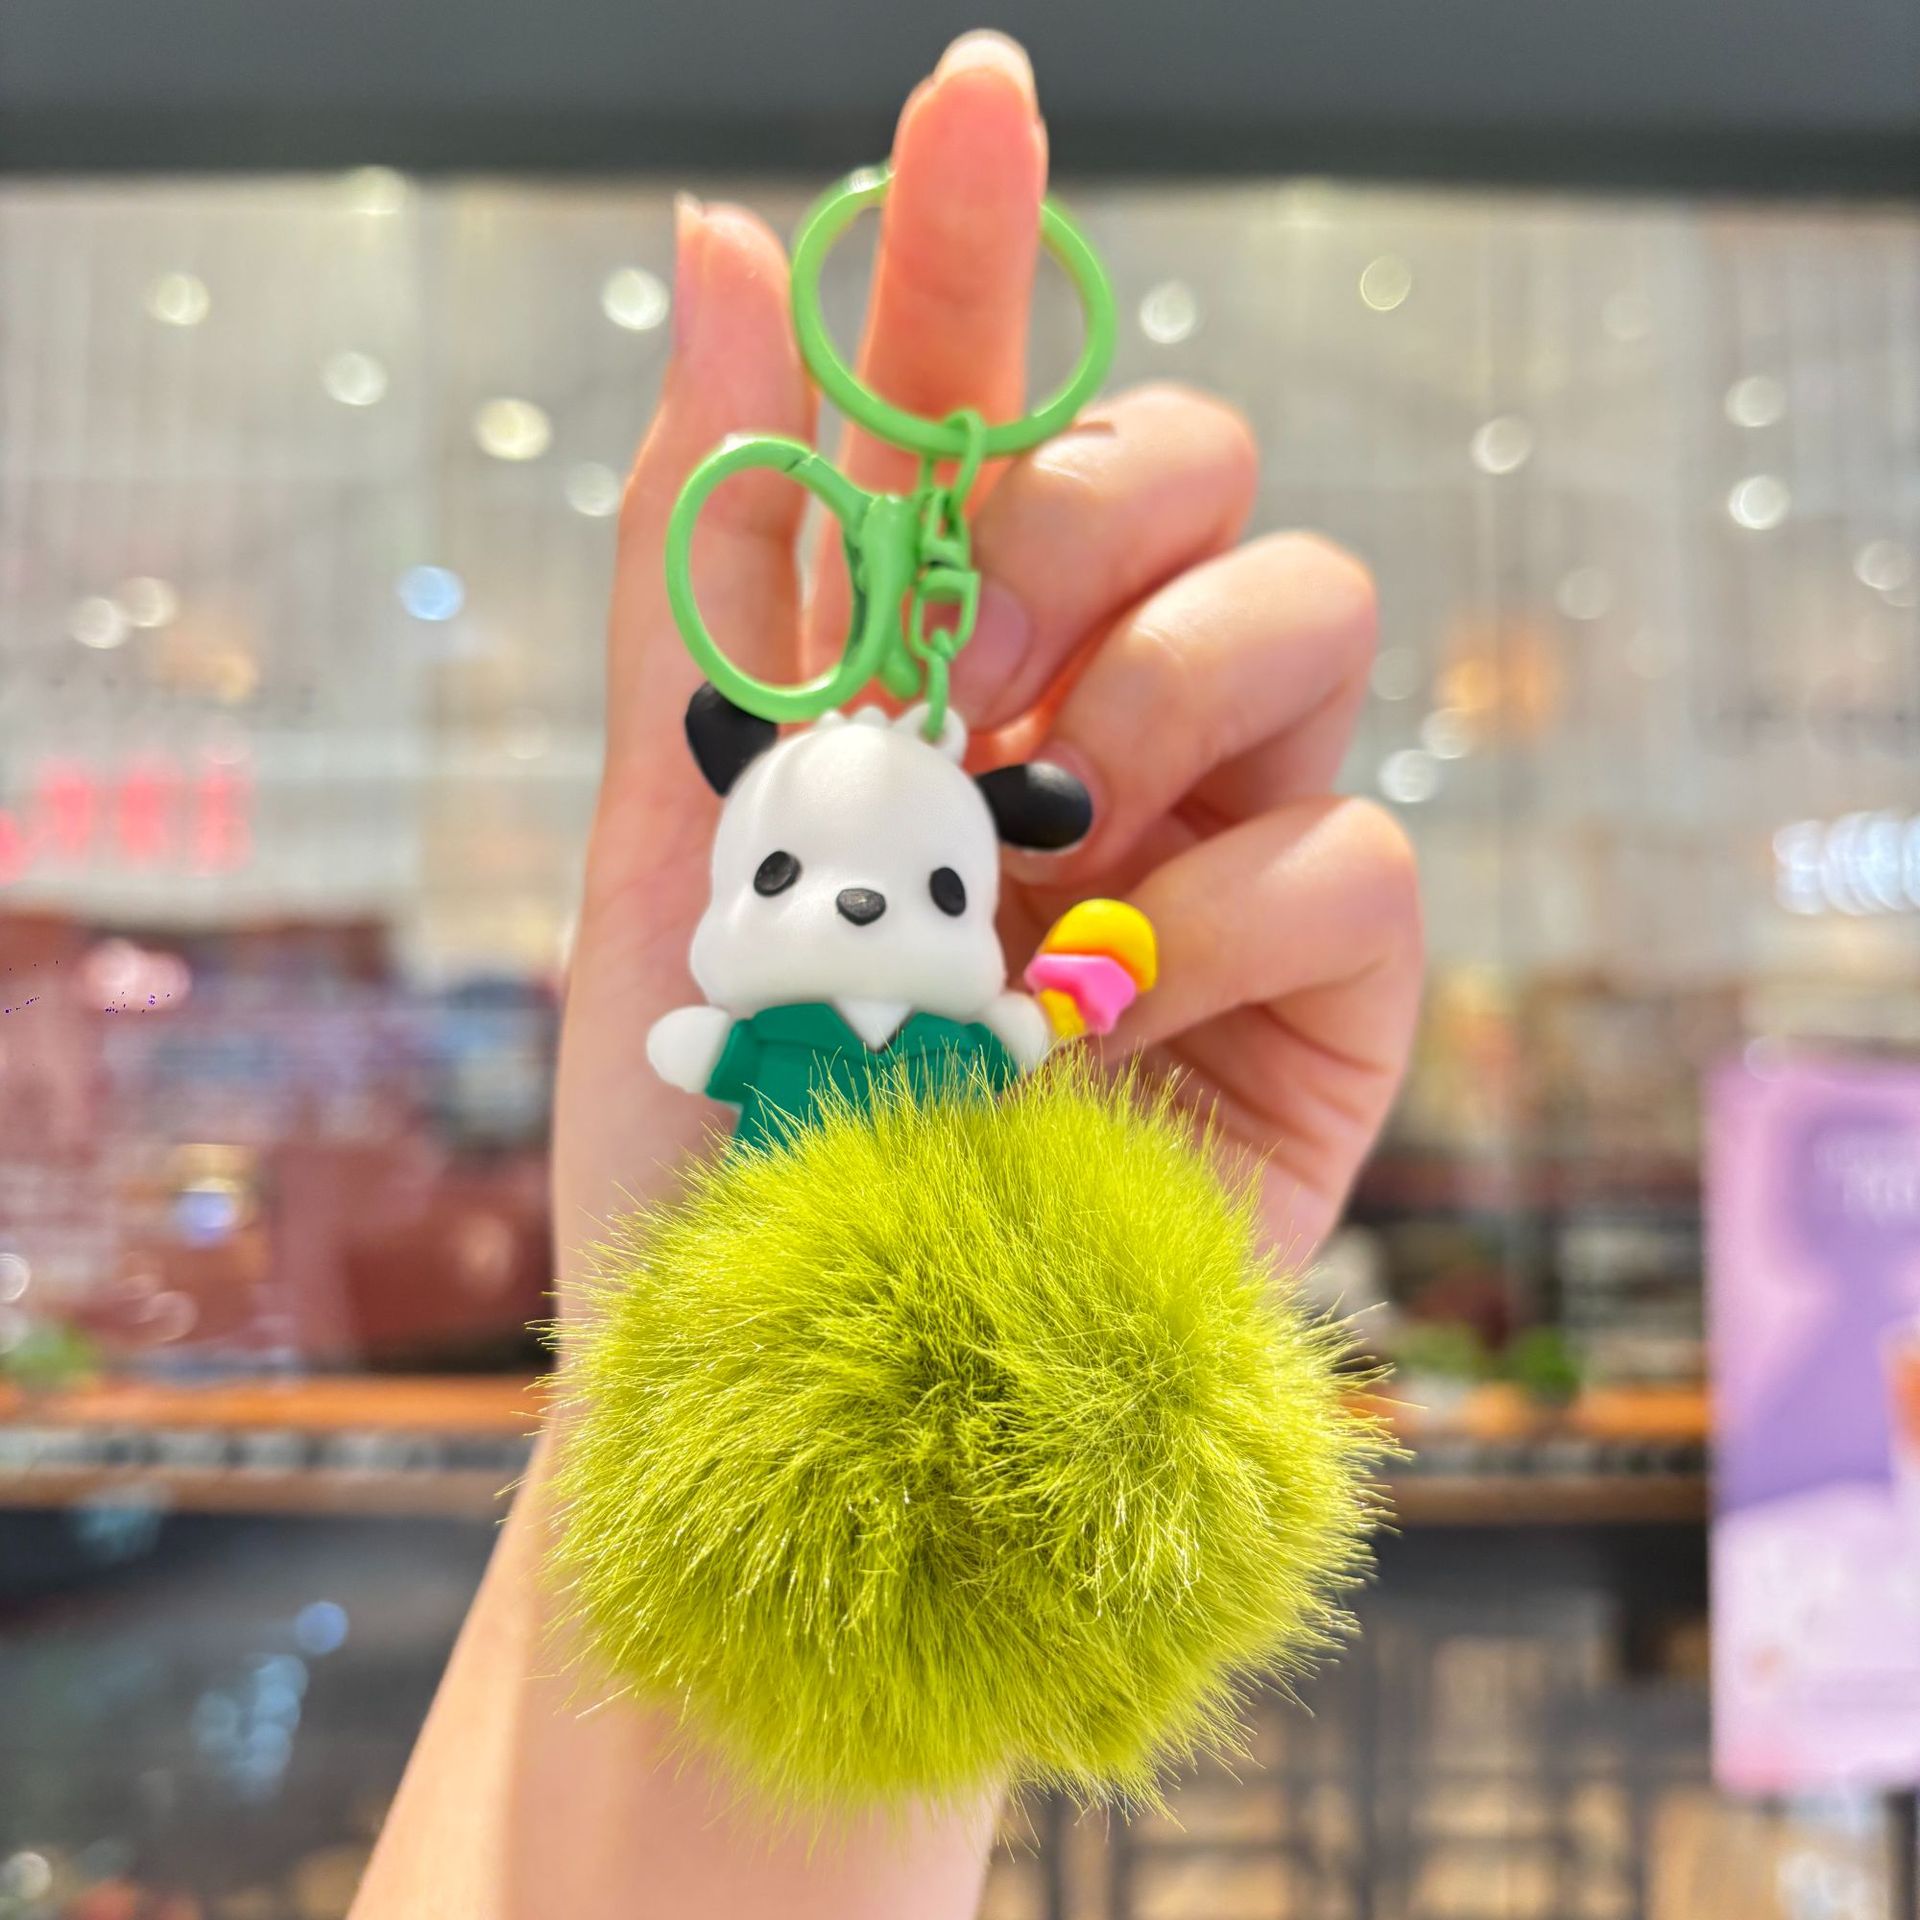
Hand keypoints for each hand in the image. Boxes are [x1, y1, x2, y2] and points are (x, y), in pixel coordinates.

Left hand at [555, 29, 1419, 1280]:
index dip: (980, 250)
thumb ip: (713, 557)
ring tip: (1038, 869)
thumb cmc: (718, 1111)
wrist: (801, 1365)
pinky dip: (1231, 922)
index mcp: (932, 659)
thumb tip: (723, 242)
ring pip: (1308, 612)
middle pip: (1189, 466)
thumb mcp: (664, 827)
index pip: (971, 406)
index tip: (976, 98)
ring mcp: (1224, 831)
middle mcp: (1094, 712)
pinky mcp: (1329, 974)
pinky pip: (1360, 849)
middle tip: (975, 662)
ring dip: (1164, 707)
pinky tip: (1111, 1021)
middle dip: (1085, 518)